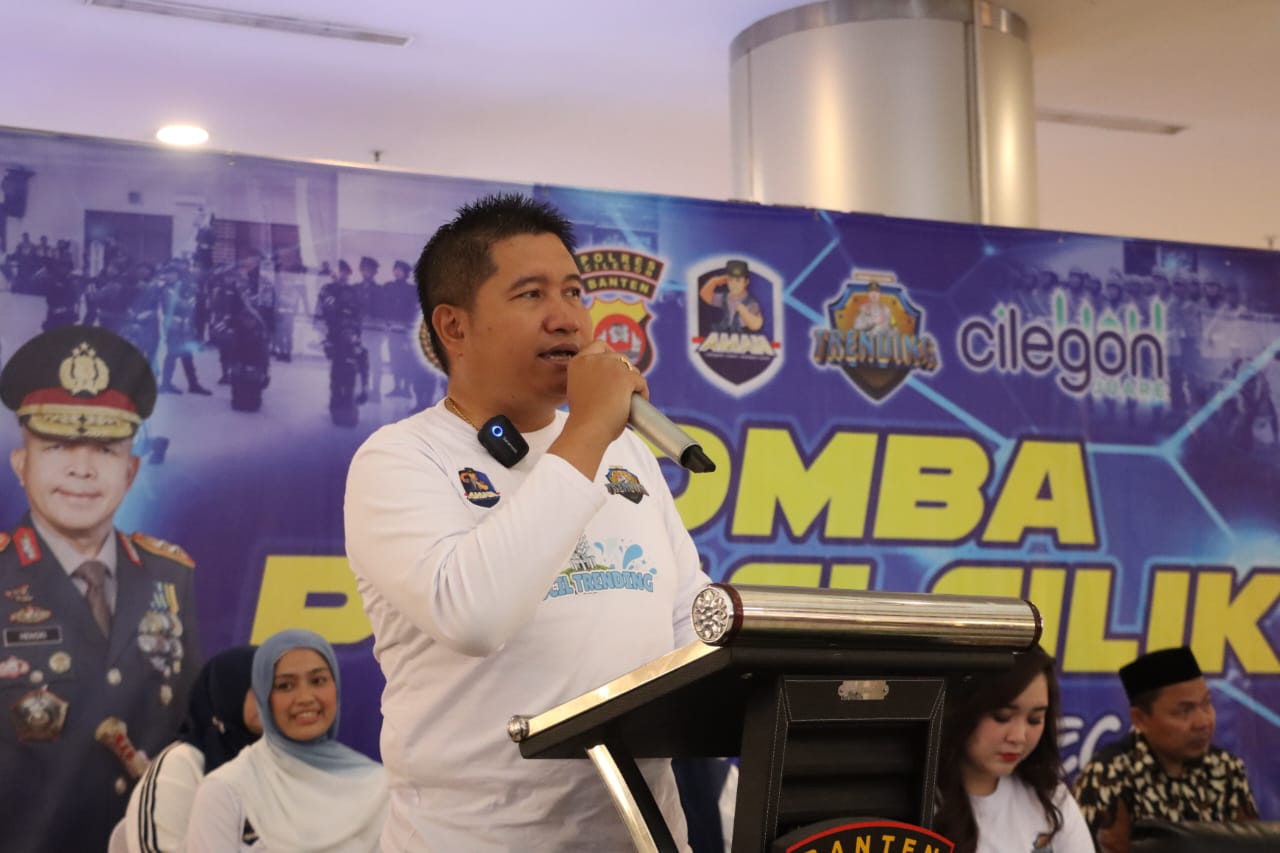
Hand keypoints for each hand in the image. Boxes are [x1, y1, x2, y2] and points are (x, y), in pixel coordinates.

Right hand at [551, 340, 647, 478]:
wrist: (587, 430)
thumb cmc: (584, 418)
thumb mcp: (580, 389)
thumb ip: (592, 377)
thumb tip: (613, 377)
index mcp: (578, 362)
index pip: (599, 345)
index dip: (609, 354)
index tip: (614, 369)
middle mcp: (593, 359)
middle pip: (618, 356)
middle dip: (624, 371)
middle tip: (624, 390)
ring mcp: (610, 366)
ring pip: (631, 368)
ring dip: (634, 382)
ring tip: (630, 399)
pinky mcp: (625, 377)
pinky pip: (641, 381)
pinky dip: (643, 392)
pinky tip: (638, 403)